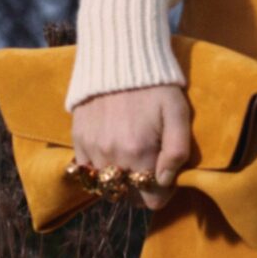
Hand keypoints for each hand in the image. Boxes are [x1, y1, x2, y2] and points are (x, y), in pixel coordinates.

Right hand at [69, 82, 193, 212]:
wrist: (120, 57)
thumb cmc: (156, 86)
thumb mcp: (178, 114)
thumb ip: (177, 152)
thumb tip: (165, 181)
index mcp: (139, 153)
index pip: (151, 200)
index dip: (162, 193)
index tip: (166, 177)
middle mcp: (112, 156)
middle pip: (128, 195)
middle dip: (142, 188)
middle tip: (149, 166)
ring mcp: (92, 148)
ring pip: (107, 185)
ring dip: (120, 178)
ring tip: (130, 156)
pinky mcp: (78, 139)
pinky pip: (87, 171)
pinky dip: (100, 168)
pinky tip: (111, 151)